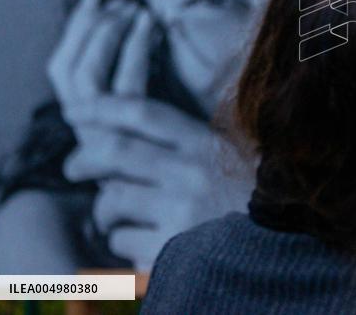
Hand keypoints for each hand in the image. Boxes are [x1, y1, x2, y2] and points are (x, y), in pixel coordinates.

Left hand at [49, 0, 252, 268]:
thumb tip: (129, 132)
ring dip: (105, 210)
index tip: (75, 110)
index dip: (103, 107)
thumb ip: (188, 142)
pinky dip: (124, 241)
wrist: (284, 242)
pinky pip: (123, 240)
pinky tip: (145, 242)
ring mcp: (181, 209)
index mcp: (206, 143)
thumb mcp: (229, 155)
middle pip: (115, 152)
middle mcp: (192, 171)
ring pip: (112, 200)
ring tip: (116, 218)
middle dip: (82, 159)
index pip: (144, 113)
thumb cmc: (252, 195)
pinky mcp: (173, 247)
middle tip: (71, 167)